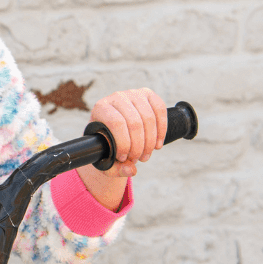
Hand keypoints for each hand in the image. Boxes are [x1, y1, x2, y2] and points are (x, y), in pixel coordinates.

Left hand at [79, 89, 164, 206]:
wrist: (113, 129)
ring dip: (150, 141)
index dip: (123, 144)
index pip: (116, 123)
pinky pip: (160, 109)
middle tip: (138, 159)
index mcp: (101, 108)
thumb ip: (115, 168)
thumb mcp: (105, 158)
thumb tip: (131, 170)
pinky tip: (157, 144)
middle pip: (135, 122)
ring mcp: (133, 93)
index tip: (123, 158)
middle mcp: (117, 97)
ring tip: (146, 155)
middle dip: (139, 146)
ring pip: (149, 118)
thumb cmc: (107, 144)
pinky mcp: (148, 94)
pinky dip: (162, 129)